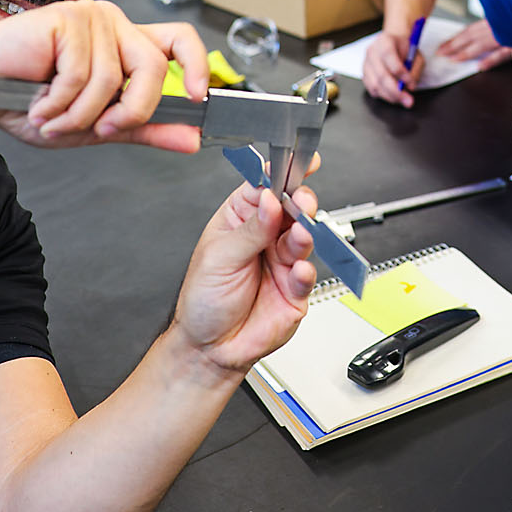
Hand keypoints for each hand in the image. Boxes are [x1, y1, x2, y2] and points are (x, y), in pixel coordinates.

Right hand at [0, 0, 208, 152]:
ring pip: (111, 80)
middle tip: (100, 131)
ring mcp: (92, 19)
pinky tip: (39, 104)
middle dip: (129, 111)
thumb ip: (145, 128)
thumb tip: (192, 139)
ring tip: (52, 117)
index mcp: (127, 46)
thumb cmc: (30, 102)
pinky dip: (59, 103)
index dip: (197, 64)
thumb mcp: (98, 126)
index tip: (194, 96)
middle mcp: (115, 27)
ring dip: (79, 115)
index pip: (180, 40)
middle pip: (152, 68)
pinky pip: (79, 74)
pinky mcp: (68, 19)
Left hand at [172, 182, 318, 373]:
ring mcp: (282, 262)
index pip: (265, 188)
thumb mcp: (219, 257)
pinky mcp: (296, 289)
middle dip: (300, 202)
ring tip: (298, 235)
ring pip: (304, 238)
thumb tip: (270, 201)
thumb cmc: (204, 299)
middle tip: (301, 202)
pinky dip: (305, 271)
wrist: (210, 348)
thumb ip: (250, 230)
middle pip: (291, 209)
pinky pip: (307, 274)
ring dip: (303, 234)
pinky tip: (298, 270)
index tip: (298, 163)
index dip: (281, 174)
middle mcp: (265, 237)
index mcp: (241, 219)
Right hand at [362, 30, 417, 107]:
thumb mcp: (416, 55)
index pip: (389, 56)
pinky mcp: (364, 74)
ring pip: (375, 84)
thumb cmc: (405, 49)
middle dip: (396, 91)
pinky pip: (371, 89)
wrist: (393, 43)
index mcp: (385, 41)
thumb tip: (410, 86)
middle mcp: (372, 51)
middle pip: (381, 74)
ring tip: (402, 99)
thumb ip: (414, 70)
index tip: (411, 83)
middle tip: (408, 100)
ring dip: (390, 96)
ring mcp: (366, 63)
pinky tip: (393, 96)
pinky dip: (383, 95)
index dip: (400, 72)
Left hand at [435, 19, 511, 70]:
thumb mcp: (509, 16)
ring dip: (467, 52)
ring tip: (453, 59)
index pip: (469, 30)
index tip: (442, 47)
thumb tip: (481, 35)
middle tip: (439, 54)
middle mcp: (498, 25)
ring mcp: (508, 34)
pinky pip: (503, 53)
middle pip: (471, 36)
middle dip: (454, 45)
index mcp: (494, 19)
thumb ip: (495, 22)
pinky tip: (481, 66)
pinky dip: (492, 60)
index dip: (455, 39)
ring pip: (483, 44)